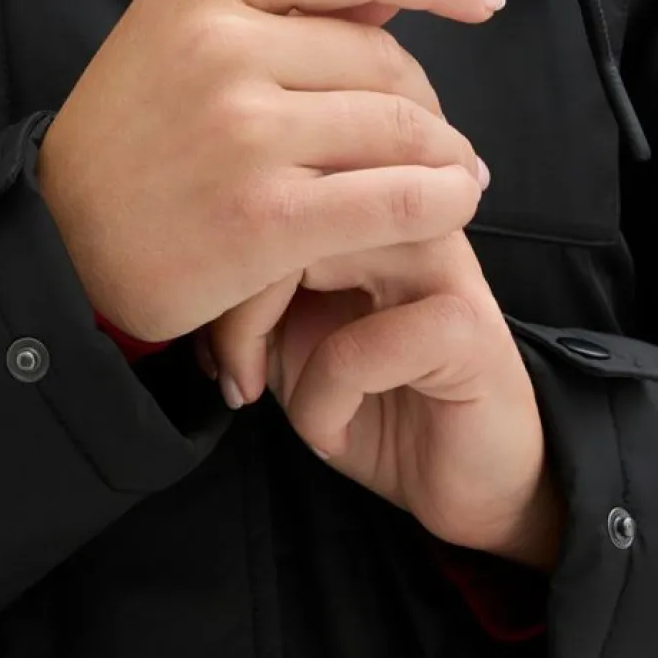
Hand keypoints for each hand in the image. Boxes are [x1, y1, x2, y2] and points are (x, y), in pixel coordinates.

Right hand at [35, 0, 498, 345]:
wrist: (56, 243)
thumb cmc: (129, 141)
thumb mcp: (177, 39)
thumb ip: (283, 8)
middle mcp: (220, 45)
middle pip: (384, 56)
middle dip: (426, 101)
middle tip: (433, 141)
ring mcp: (242, 131)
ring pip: (400, 127)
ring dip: (446, 157)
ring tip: (453, 178)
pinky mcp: (264, 216)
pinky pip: (396, 198)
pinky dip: (442, 201)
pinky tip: (451, 207)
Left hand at [196, 227, 565, 572]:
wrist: (465, 479)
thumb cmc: (373, 403)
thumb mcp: (285, 339)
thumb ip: (250, 288)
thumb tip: (190, 272)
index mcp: (364, 199)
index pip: (270, 178)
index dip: (215, 250)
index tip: (195, 329)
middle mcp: (405, 211)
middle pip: (285, 203)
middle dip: (229, 294)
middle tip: (222, 367)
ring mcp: (442, 260)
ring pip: (312, 255)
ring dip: (263, 340)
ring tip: (261, 394)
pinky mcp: (467, 325)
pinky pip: (357, 348)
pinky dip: (321, 404)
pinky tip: (329, 435)